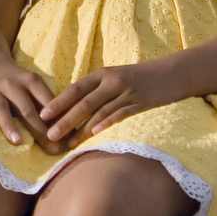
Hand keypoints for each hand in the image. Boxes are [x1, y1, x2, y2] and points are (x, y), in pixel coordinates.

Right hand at [0, 60, 61, 151]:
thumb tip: (73, 134)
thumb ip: (50, 108)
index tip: (66, 137)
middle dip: (40, 130)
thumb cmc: (23, 88)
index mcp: (32, 81)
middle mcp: (13, 84)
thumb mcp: (37, 90)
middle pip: (27, 109)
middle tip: (51, 149)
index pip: (47, 102)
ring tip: (17, 141)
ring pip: (2, 108)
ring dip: (10, 125)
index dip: (57, 119)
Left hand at [39, 62, 185, 144]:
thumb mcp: (117, 77)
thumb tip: (76, 107)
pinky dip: (106, 124)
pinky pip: (120, 114)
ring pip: (99, 111)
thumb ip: (98, 89)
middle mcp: (112, 81)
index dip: (58, 102)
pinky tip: (94, 134)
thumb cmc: (143, 77)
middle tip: (49, 135)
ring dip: (81, 128)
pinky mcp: (141, 102)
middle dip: (64, 120)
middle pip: (83, 103)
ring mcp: (127, 92)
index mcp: (103, 73)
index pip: (75, 89)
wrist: (174, 73)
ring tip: (68, 143)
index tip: (42, 116)